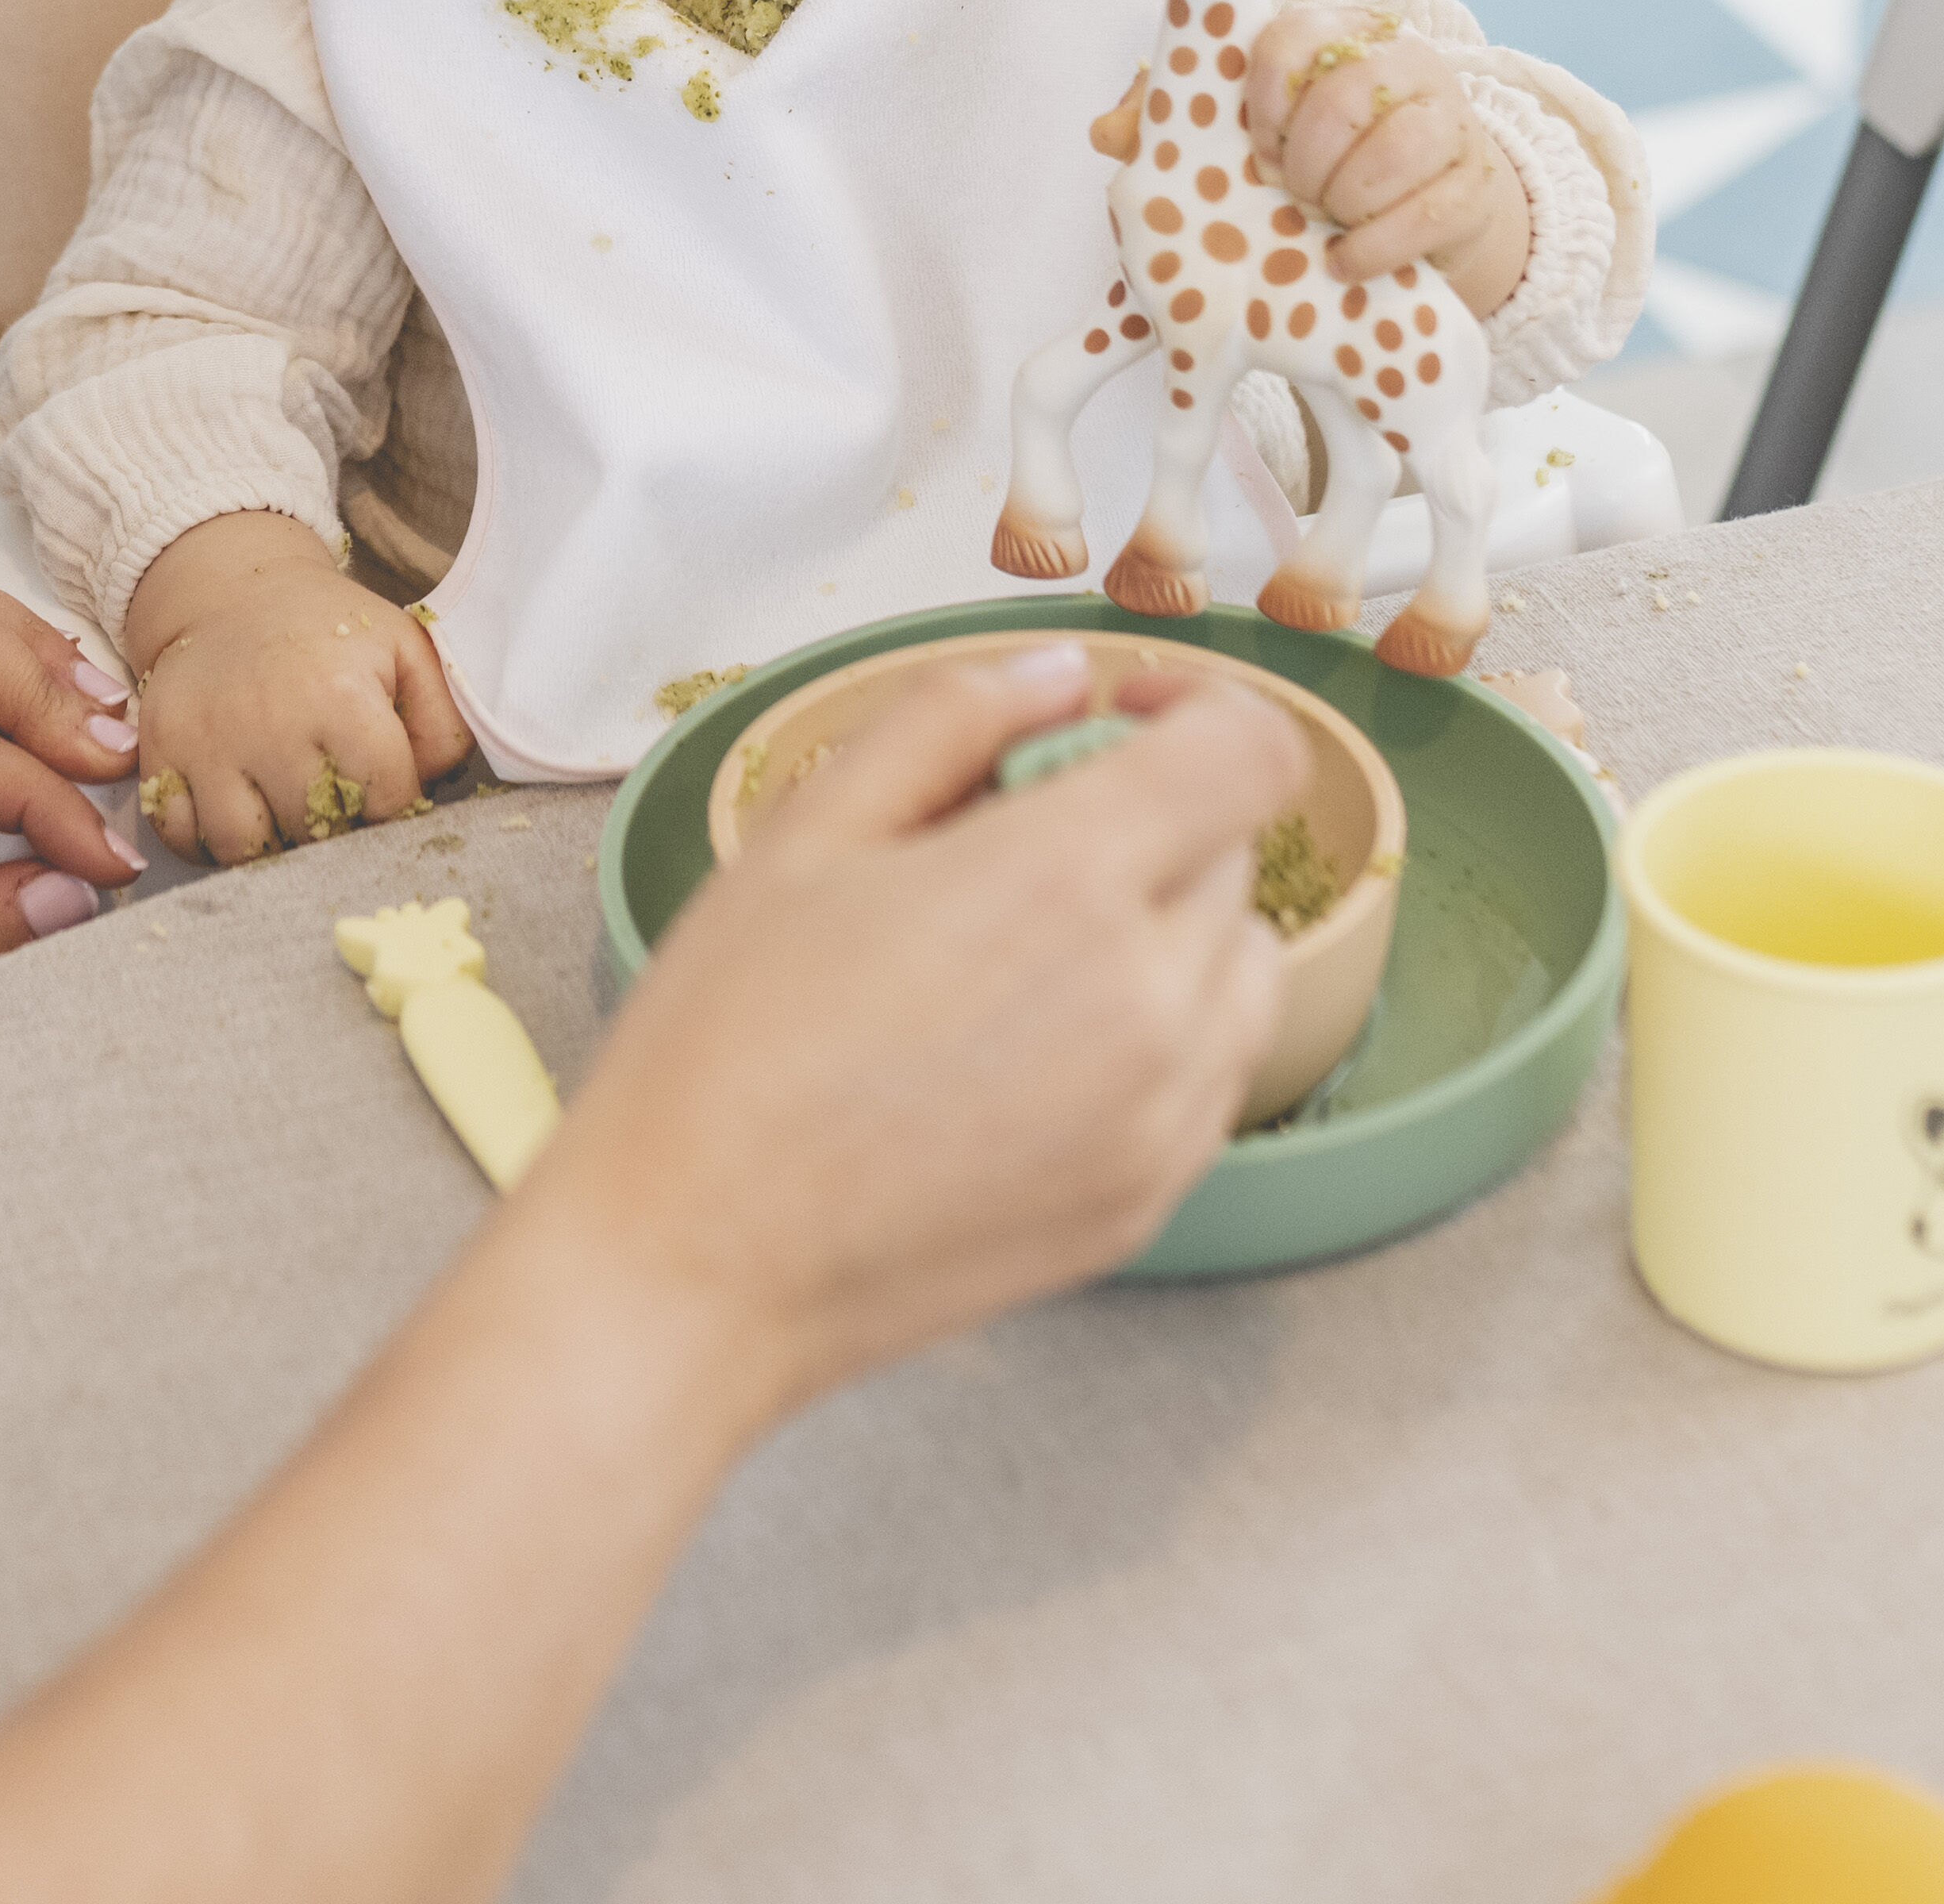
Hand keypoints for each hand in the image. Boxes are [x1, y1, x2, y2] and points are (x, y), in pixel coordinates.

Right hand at [121, 512, 470, 864]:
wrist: (232, 592)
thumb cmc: (327, 632)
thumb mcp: (405, 651)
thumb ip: (443, 722)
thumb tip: (435, 789)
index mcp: (340, 693)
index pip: (386, 801)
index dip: (392, 803)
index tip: (381, 785)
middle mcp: (268, 722)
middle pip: (317, 832)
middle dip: (336, 827)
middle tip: (335, 796)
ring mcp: (206, 741)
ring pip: (246, 849)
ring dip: (273, 843)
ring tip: (287, 806)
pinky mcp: (160, 751)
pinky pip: (183, 838)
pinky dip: (209, 840)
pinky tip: (238, 807)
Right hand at [521, 639, 1294, 1414]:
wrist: (693, 1267)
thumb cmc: (722, 1053)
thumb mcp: (804, 836)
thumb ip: (946, 722)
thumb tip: (1053, 677)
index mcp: (1066, 882)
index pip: (1249, 753)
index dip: (1198, 706)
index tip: (1117, 715)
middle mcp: (1150, 1001)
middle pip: (1234, 853)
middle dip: (1151, 817)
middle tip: (1013, 843)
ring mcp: (1162, 1118)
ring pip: (1243, 969)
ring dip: (1171, 929)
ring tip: (1027, 954)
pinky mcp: (1148, 1202)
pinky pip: (1211, 1078)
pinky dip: (1161, 1036)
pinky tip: (1029, 1047)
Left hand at [1243, 5, 1525, 295]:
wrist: (1435, 203)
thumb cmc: (1347, 158)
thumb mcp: (1302, 126)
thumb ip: (1271, 118)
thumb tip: (1248, 163)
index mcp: (1356, 34)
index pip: (1292, 42)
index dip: (1265, 107)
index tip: (1264, 152)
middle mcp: (1414, 62)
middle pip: (1341, 102)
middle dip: (1305, 163)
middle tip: (1298, 194)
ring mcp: (1456, 121)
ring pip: (1394, 152)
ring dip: (1344, 200)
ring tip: (1330, 220)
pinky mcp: (1478, 184)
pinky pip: (1424, 215)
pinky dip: (1372, 248)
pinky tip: (1346, 261)